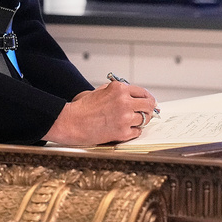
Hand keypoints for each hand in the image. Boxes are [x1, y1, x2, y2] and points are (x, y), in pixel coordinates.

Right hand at [43, 81, 157, 144]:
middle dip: (149, 109)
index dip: (148, 98)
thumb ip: (118, 90)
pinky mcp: (122, 132)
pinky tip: (127, 129)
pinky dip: (134, 131)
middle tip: (148, 113)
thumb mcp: (101, 90)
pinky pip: (137, 132)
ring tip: (132, 121)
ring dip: (141, 121)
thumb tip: (135, 95)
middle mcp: (124, 102)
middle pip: (149, 105)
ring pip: (144, 119)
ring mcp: (125, 118)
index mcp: (119, 89)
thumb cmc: (84, 107)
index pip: (143, 92)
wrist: (72, 123)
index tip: (150, 102)